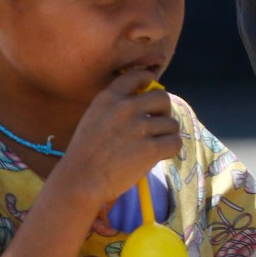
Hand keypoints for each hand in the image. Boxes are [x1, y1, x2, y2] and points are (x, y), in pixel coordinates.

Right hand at [59, 69, 181, 202]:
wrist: (80, 180)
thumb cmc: (85, 153)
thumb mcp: (94, 117)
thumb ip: (116, 106)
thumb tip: (144, 100)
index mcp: (109, 97)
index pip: (138, 75)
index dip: (149, 82)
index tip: (151, 91)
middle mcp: (126, 107)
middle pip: (162, 98)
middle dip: (163, 111)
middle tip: (156, 125)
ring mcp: (139, 127)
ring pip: (172, 124)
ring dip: (166, 134)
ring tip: (154, 145)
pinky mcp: (151, 148)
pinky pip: (175, 142)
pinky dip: (171, 149)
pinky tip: (161, 155)